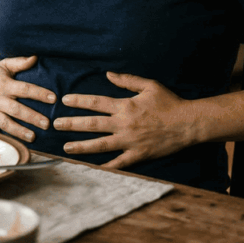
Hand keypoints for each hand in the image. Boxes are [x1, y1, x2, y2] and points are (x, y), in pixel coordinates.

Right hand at [0, 56, 55, 141]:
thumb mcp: (4, 65)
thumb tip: (36, 57)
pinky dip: (1, 138)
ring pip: (5, 123)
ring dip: (19, 131)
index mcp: (4, 85)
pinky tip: (13, 144)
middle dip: (32, 117)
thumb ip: (20, 62)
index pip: (24, 89)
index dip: (39, 93)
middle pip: (16, 109)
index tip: (54, 98)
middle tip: (47, 124)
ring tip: (34, 137)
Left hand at [52, 71, 197, 169]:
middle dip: (71, 124)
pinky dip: (106, 166)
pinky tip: (92, 168)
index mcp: (125, 106)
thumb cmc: (169, 102)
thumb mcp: (149, 85)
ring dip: (81, 147)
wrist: (188, 124)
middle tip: (55, 125)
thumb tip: (108, 75)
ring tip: (66, 148)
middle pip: (92, 124)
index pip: (96, 103)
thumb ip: (127, 80)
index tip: (64, 101)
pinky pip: (119, 162)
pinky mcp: (138, 154)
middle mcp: (124, 124)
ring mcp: (130, 141)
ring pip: (100, 145)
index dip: (78, 101)